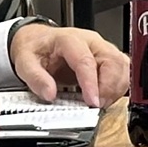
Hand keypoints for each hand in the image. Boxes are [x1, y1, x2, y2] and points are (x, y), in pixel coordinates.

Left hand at [10, 23, 130, 106]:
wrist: (38, 40)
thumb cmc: (35, 49)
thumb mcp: (25, 62)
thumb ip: (36, 79)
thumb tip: (50, 94)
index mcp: (69, 39)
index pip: (86, 60)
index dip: (92, 83)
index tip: (92, 102)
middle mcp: (90, 41)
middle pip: (112, 61)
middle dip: (108, 87)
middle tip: (96, 106)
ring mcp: (101, 48)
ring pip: (121, 65)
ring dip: (115, 88)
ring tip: (100, 103)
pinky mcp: (107, 57)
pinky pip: (122, 70)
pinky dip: (118, 86)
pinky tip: (107, 97)